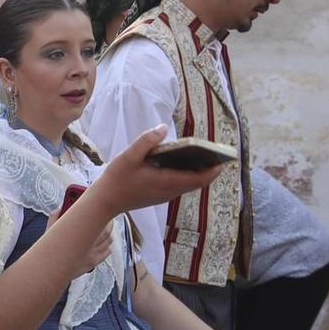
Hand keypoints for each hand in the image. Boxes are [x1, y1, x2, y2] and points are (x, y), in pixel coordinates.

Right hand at [50, 198, 113, 273]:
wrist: (49, 270)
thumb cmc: (49, 249)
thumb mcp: (49, 231)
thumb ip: (55, 217)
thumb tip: (60, 208)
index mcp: (80, 235)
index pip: (99, 223)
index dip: (104, 217)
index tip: (103, 211)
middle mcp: (88, 245)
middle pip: (107, 232)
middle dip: (110, 225)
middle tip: (109, 220)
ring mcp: (91, 255)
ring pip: (108, 242)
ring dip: (110, 236)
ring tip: (107, 231)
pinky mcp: (92, 263)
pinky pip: (106, 254)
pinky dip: (108, 248)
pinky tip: (105, 245)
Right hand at [89, 127, 228, 214]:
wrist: (105, 201)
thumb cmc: (117, 179)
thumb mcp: (129, 156)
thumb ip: (147, 141)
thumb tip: (163, 127)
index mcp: (167, 182)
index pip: (198, 179)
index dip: (213, 170)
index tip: (223, 159)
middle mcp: (170, 191)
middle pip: (197, 182)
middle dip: (208, 169)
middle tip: (215, 153)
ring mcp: (165, 195)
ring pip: (189, 184)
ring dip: (197, 172)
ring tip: (202, 155)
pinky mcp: (159, 195)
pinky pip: (180, 185)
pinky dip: (186, 175)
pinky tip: (181, 163)